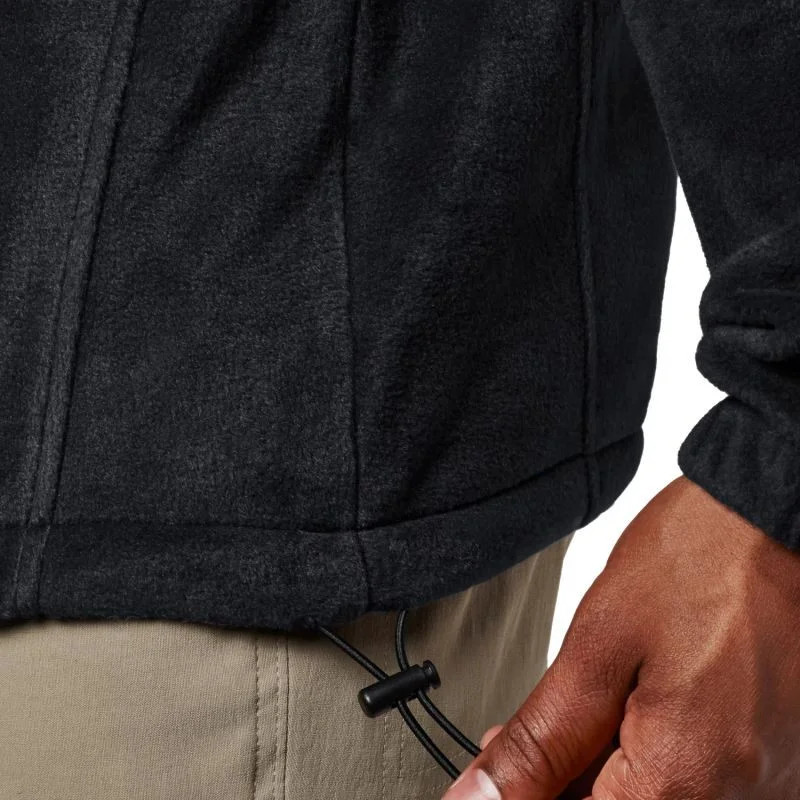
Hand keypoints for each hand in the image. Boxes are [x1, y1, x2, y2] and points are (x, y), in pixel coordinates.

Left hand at [441, 476, 799, 798]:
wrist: (771, 517)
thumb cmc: (698, 560)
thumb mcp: (596, 646)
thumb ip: (541, 739)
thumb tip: (483, 797)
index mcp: (687, 780)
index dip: (531, 793)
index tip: (507, 766)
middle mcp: (742, 796)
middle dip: (567, 777)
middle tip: (536, 726)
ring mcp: (770, 779)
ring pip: (657, 792)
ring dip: (609, 763)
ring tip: (595, 697)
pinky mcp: (780, 757)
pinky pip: (700, 775)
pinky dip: (656, 749)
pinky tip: (638, 703)